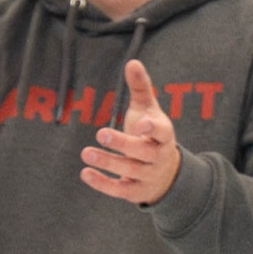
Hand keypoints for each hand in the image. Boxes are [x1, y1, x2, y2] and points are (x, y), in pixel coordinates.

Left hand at [80, 60, 180, 204]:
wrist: (167, 175)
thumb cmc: (153, 136)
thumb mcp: (150, 111)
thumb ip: (141, 88)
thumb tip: (133, 62)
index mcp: (164, 136)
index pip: (162, 132)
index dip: (152, 129)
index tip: (140, 124)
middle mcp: (158, 158)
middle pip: (143, 152)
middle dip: (123, 144)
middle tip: (101, 133)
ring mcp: (148, 177)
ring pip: (129, 171)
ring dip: (107, 163)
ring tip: (86, 152)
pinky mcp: (136, 192)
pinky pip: (120, 190)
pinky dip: (102, 184)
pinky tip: (85, 173)